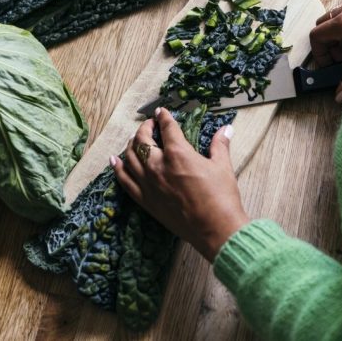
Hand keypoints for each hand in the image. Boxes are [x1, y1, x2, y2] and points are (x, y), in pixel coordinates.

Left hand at [112, 108, 249, 261]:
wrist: (215, 229)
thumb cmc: (221, 197)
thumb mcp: (223, 167)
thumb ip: (220, 145)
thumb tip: (226, 129)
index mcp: (178, 154)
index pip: (166, 128)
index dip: (164, 117)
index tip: (161, 112)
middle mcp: (158, 166)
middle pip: (142, 140)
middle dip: (144, 128)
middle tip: (150, 125)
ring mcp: (149, 184)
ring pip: (130, 158)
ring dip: (131, 144)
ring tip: (135, 139)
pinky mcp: (146, 201)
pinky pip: (125, 181)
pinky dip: (118, 168)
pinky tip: (114, 161)